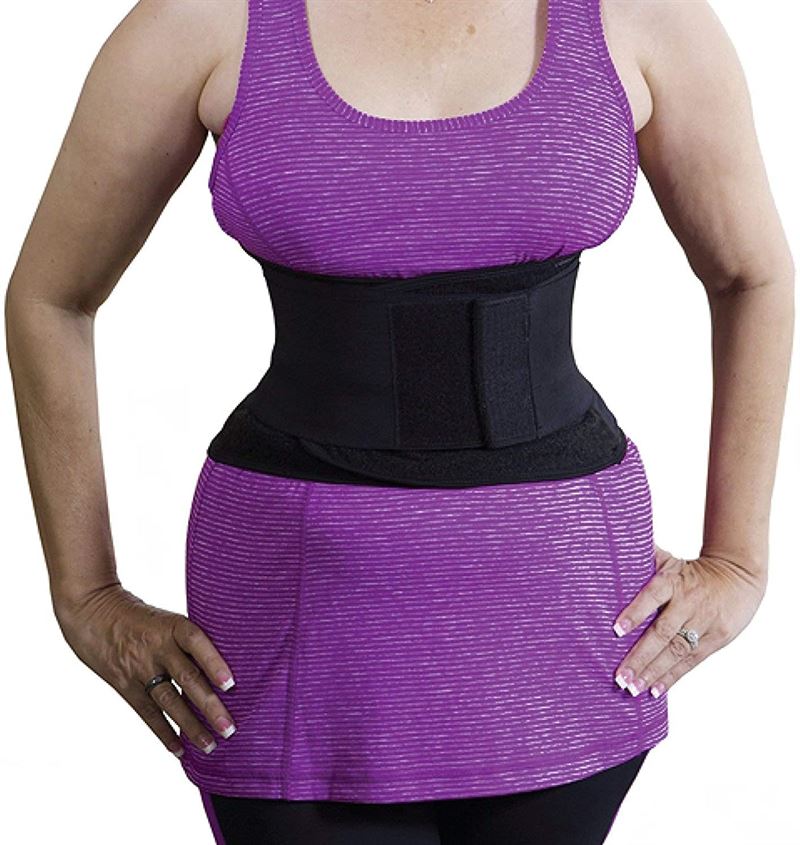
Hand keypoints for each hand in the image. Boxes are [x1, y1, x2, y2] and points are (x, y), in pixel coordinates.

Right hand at [53, 583, 236, 757]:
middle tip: (229, 728)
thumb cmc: (141, 615)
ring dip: (190, 726)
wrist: (93, 610)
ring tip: (210, 745)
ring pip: (168, 701)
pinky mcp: (124, 684)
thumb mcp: (167, 618)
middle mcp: (156, 648)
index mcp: (171, 626)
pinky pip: (147, 712)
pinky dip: (164, 732)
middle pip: (187, 679)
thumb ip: (188, 641)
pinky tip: (179, 749)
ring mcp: (139, 668)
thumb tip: (223, 665)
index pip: (196, 642)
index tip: (230, 684)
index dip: (213, 662)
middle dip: (209, 706)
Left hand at [611, 544, 766, 697]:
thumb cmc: (692, 570)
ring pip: (676, 651)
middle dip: (640, 656)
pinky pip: (691, 661)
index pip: (652, 597)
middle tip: (620, 676)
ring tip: (633, 688)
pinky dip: (672, 676)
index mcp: (673, 582)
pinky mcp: (716, 639)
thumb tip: (613, 545)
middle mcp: (688, 603)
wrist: (739, 577)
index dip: (634, 613)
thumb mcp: (670, 560)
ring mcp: (704, 623)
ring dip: (653, 672)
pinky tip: (655, 690)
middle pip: (662, 633)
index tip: (616, 630)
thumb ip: (643, 558)